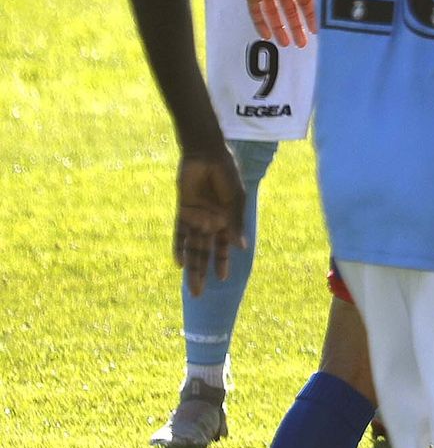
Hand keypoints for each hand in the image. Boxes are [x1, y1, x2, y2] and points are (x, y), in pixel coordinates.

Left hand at [173, 148, 247, 295]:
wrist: (206, 153)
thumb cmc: (226, 172)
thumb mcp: (235, 199)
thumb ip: (235, 222)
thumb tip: (241, 246)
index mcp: (227, 218)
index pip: (224, 246)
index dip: (223, 262)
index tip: (223, 279)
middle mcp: (211, 221)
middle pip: (206, 251)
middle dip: (203, 272)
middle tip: (199, 294)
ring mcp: (196, 217)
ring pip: (193, 247)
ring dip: (192, 265)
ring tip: (191, 285)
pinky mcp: (183, 211)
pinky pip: (180, 233)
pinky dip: (179, 248)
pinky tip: (179, 263)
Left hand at [243, 0, 316, 47]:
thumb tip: (331, 5)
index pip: (305, 4)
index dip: (310, 18)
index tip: (313, 30)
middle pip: (290, 12)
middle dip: (296, 28)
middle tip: (300, 42)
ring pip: (274, 15)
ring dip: (279, 29)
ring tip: (284, 43)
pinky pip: (257, 14)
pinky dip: (261, 25)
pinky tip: (266, 35)